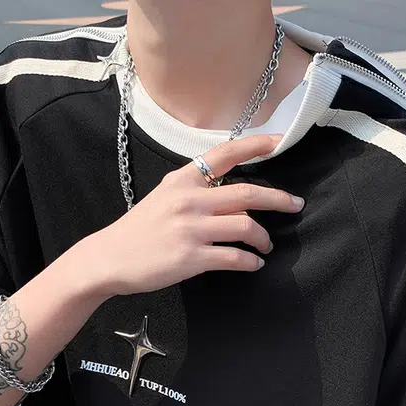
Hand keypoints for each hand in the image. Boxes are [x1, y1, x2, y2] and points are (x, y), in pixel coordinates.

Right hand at [84, 134, 303, 297]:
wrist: (109, 257)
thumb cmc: (140, 229)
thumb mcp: (165, 197)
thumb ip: (198, 192)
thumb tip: (238, 203)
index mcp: (183, 180)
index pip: (224, 154)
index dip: (256, 145)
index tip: (280, 141)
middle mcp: (189, 200)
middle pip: (248, 194)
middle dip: (279, 199)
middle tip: (296, 205)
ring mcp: (191, 229)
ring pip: (246, 226)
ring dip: (264, 238)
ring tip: (266, 245)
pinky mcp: (191, 257)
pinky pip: (234, 258)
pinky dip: (251, 262)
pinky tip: (254, 264)